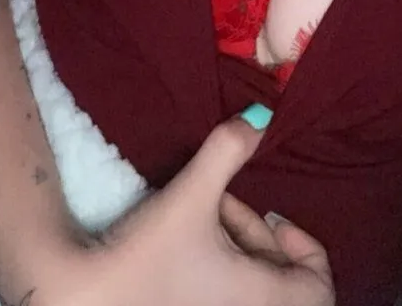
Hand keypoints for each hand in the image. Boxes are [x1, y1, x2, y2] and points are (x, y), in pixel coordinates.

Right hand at [57, 113, 333, 305]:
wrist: (82, 299)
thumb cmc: (145, 257)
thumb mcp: (191, 196)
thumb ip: (227, 152)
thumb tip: (260, 115)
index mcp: (264, 301)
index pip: (319, 287)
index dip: (306, 247)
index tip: (274, 215)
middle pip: (280, 280)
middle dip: (255, 234)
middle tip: (221, 204)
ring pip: (250, 288)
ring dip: (234, 248)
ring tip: (197, 218)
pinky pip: (227, 298)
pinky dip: (217, 270)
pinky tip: (182, 246)